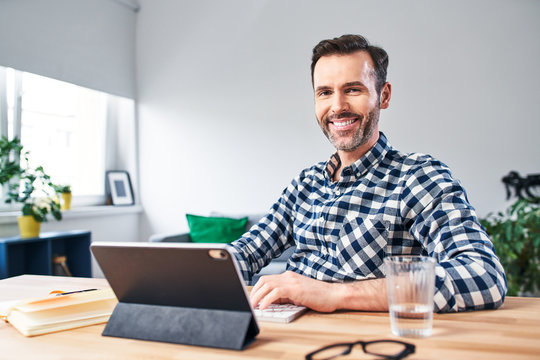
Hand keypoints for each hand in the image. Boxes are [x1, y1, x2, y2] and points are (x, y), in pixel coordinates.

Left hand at [250, 271, 388, 312]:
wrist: (334, 294)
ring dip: (257, 296)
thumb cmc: (319, 296)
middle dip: (254, 292)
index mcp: (289, 276)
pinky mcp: (295, 289)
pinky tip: (264, 307)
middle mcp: (288, 276)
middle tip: (249, 303)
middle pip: (264, 281)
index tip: (251, 298)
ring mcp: (292, 281)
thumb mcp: (298, 294)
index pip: (267, 279)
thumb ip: (285, 295)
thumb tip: (270, 302)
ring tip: (253, 306)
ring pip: (267, 285)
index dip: (256, 289)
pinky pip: (276, 292)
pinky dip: (267, 299)